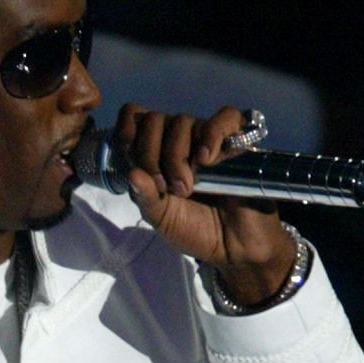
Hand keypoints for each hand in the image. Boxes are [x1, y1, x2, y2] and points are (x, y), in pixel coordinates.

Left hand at [114, 103, 297, 305]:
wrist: (234, 246)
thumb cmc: (195, 230)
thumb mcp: (161, 218)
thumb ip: (145, 197)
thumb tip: (133, 173)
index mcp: (154, 154)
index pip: (134, 117)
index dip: (127, 130)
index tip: (130, 158)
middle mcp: (178, 140)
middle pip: (154, 120)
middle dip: (151, 154)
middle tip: (164, 187)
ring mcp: (206, 139)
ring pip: (183, 121)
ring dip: (177, 155)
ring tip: (187, 188)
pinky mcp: (236, 140)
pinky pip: (226, 117)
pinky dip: (212, 134)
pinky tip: (206, 159)